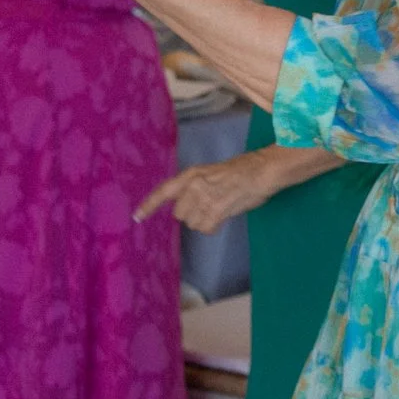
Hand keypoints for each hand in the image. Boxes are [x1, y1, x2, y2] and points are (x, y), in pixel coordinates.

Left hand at [135, 152, 283, 231]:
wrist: (262, 171)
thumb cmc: (242, 170)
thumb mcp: (212, 173)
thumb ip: (196, 187)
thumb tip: (187, 206)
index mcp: (191, 175)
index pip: (164, 191)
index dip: (149, 205)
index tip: (137, 217)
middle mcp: (194, 186)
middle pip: (180, 214)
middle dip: (192, 214)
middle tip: (209, 205)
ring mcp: (204, 199)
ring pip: (193, 223)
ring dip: (205, 220)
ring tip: (220, 208)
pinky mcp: (216, 211)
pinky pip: (206, 228)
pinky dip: (214, 226)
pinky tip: (224, 214)